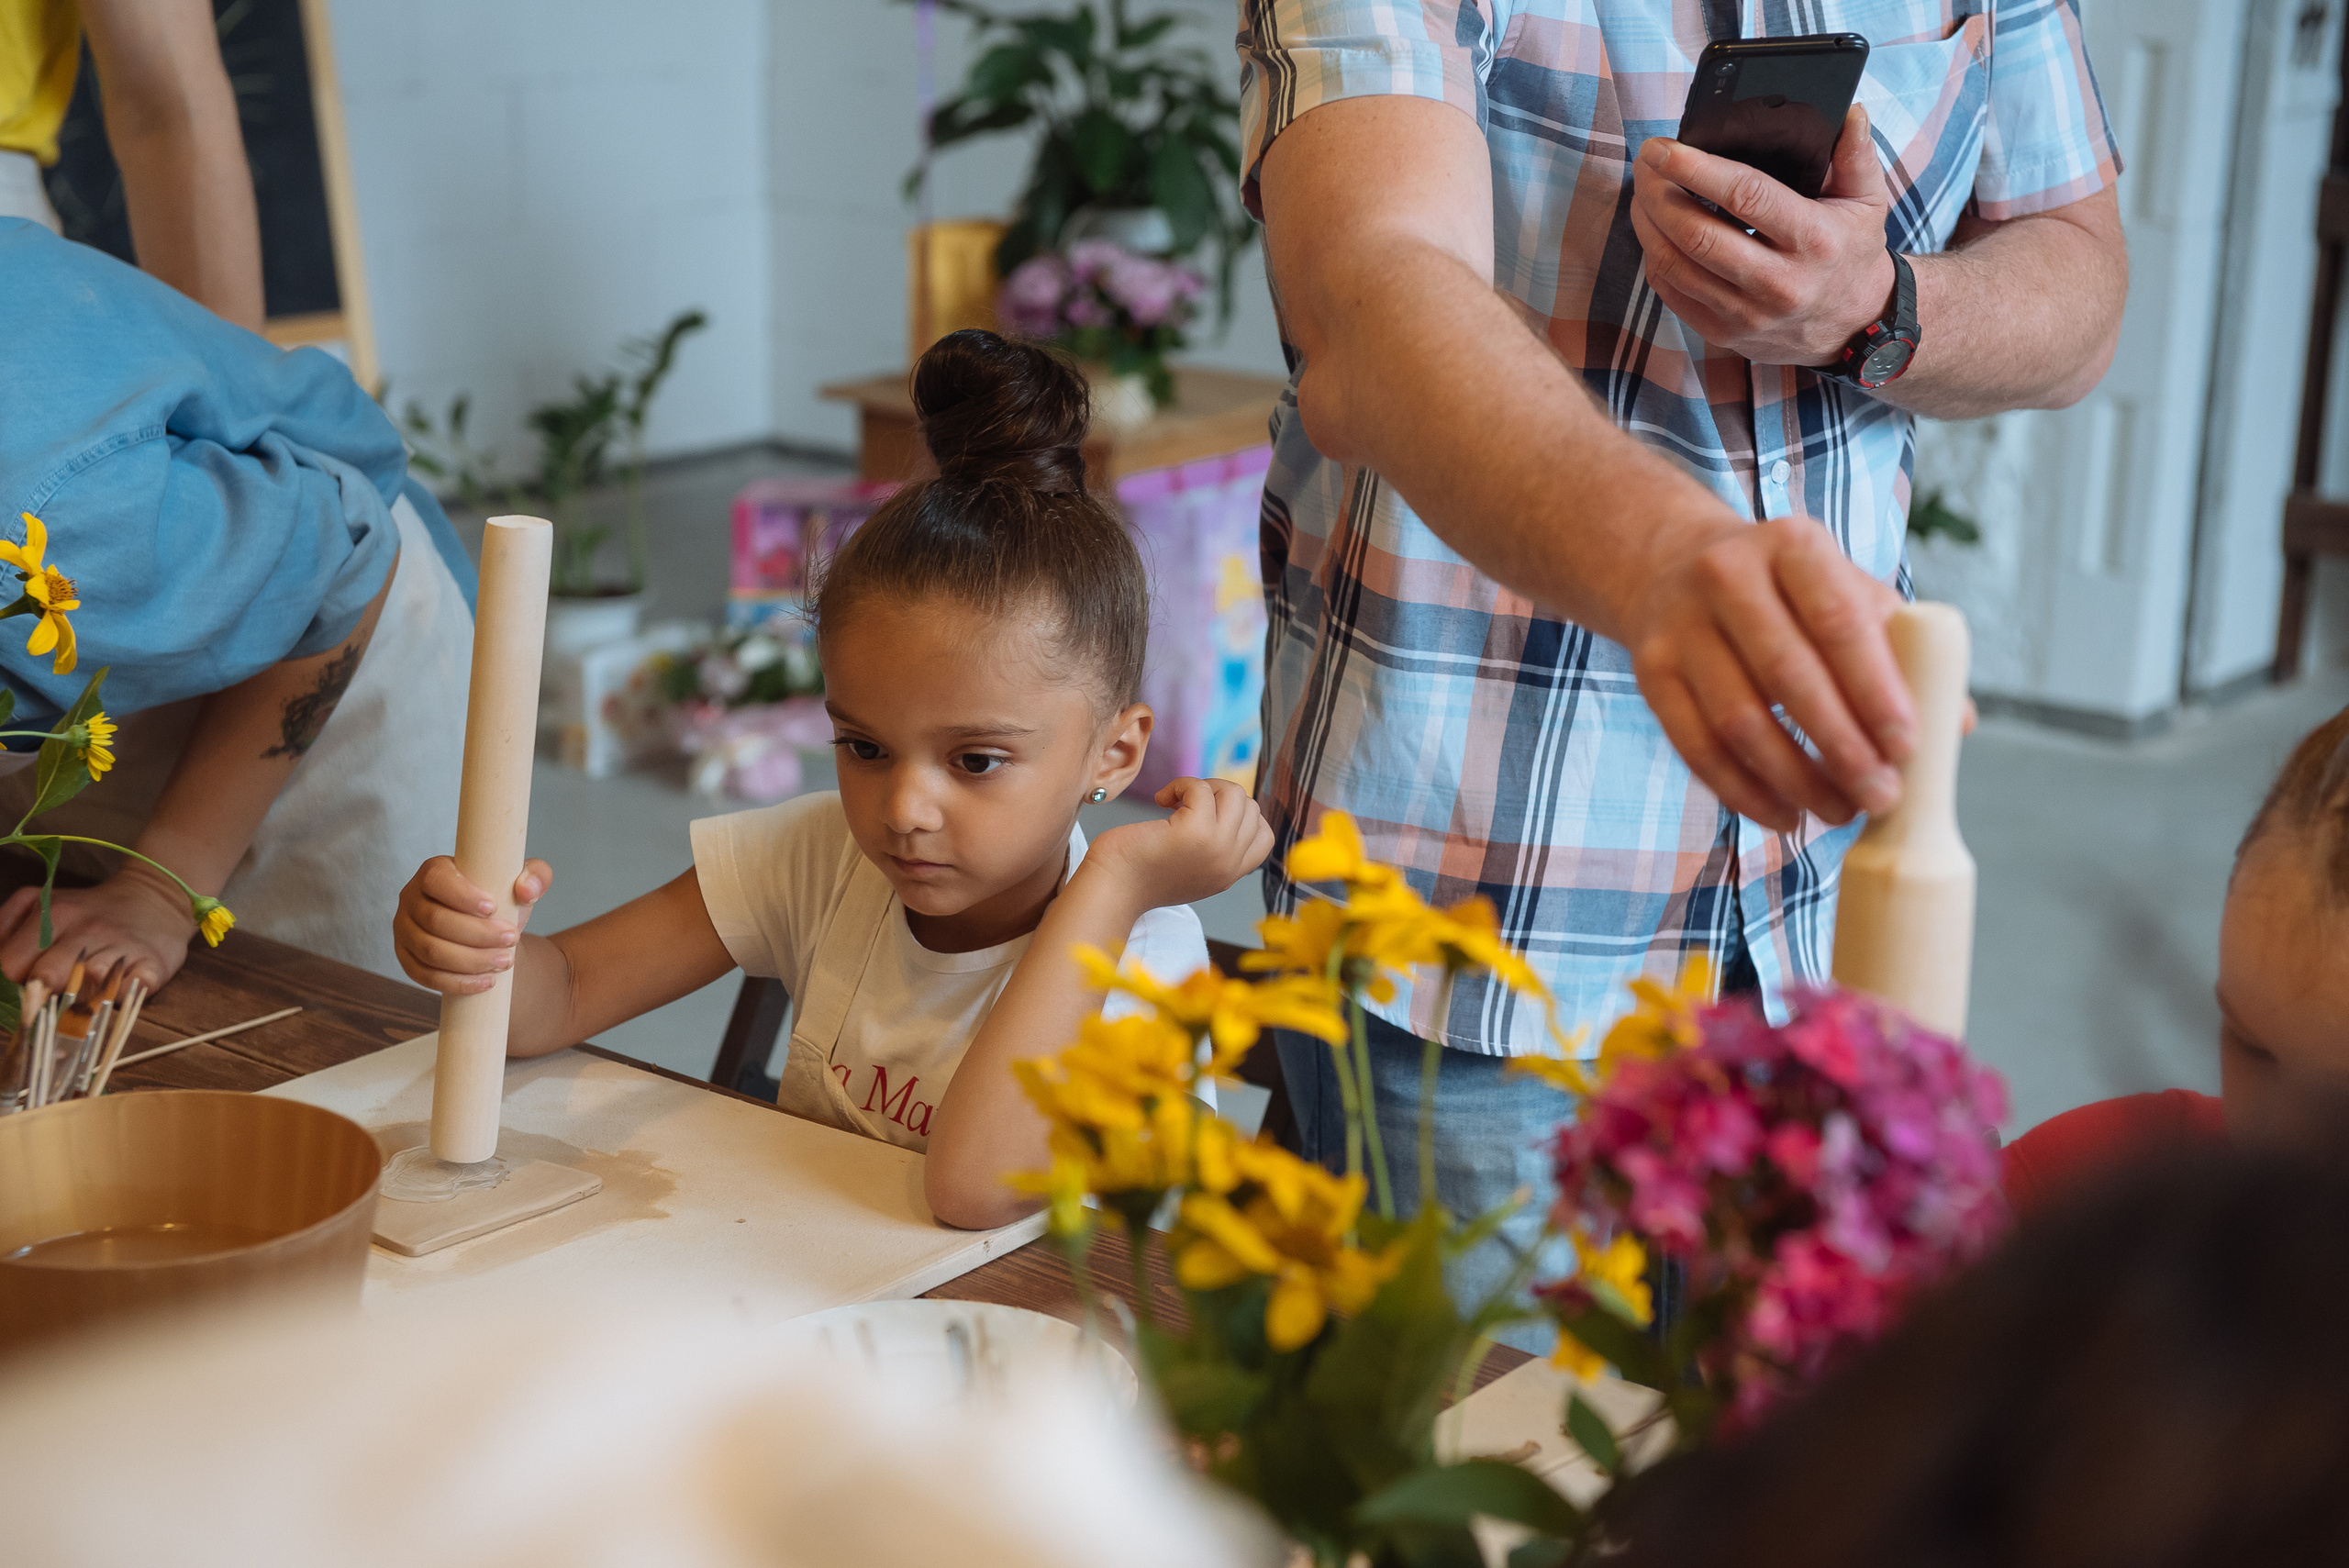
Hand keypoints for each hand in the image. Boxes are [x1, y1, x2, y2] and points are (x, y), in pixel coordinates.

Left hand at [0, 861, 199, 993]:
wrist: (155, 899)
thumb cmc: (87, 912)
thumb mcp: (40, 902)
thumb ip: (5, 928)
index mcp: (54, 913)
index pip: (10, 964)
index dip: (6, 986)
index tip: (14, 991)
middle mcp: (87, 929)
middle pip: (44, 977)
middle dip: (37, 996)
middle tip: (43, 1000)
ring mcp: (122, 946)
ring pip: (86, 984)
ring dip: (76, 999)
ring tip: (76, 999)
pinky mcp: (153, 964)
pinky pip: (130, 990)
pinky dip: (118, 996)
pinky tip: (114, 991)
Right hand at [393, 856, 552, 994]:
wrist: (488, 929)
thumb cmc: (501, 899)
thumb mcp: (523, 882)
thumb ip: (536, 876)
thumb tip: (526, 890)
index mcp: (434, 872)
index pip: (436, 880)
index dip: (462, 896)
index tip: (493, 908)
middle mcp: (411, 898)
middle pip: (435, 920)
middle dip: (478, 934)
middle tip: (511, 939)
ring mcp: (404, 931)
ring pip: (430, 950)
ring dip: (470, 961)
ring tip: (504, 961)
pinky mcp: (407, 958)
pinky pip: (425, 975)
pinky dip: (456, 982)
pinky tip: (485, 982)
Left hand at [1082, 777, 1274, 912]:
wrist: (1112, 889)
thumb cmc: (1140, 873)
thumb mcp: (1191, 866)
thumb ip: (1215, 847)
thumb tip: (1226, 804)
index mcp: (1230, 873)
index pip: (1264, 835)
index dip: (1238, 815)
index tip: (1206, 816)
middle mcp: (1230, 863)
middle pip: (1250, 807)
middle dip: (1219, 795)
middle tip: (1186, 804)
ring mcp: (1216, 848)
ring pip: (1234, 793)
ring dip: (1203, 786)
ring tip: (1176, 800)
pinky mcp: (1195, 832)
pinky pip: (1200, 788)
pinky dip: (1181, 784)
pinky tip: (1161, 800)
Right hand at [1626, 513, 1913, 831]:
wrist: (1671, 566)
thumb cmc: (1783, 590)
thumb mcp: (1840, 588)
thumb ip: (1897, 646)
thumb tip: (1957, 720)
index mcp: (1792, 546)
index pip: (1839, 621)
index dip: (1875, 689)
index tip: (1907, 747)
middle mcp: (1727, 576)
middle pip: (1788, 675)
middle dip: (1840, 748)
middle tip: (1881, 796)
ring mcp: (1680, 626)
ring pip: (1738, 721)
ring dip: (1795, 779)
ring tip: (1839, 811)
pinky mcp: (1650, 673)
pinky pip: (1697, 748)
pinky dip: (1743, 792)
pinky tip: (1784, 814)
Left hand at [1629, 106, 1894, 367]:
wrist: (1852, 325)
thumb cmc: (1851, 252)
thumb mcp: (1868, 202)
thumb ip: (1857, 155)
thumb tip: (1850, 112)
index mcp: (1814, 240)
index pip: (1746, 196)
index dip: (1697, 169)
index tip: (1665, 148)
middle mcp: (1779, 283)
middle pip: (1698, 234)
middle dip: (1659, 193)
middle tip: (1645, 163)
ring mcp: (1747, 314)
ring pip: (1675, 265)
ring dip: (1648, 223)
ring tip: (1642, 191)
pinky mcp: (1723, 332)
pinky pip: (1671, 292)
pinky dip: (1653, 256)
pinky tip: (1653, 229)